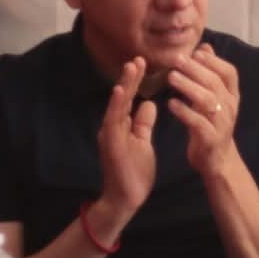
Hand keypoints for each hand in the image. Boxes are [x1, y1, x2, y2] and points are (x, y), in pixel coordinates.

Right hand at [95, 56, 156, 216]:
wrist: (125, 199)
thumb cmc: (134, 171)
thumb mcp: (142, 142)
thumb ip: (142, 123)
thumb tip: (149, 103)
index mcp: (121, 126)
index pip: (129, 99)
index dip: (135, 81)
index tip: (143, 63)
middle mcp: (112, 127)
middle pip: (121, 98)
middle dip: (129, 78)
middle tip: (139, 58)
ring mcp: (110, 136)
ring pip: (116, 106)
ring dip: (124, 87)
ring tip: (132, 67)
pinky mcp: (110, 145)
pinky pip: (113, 123)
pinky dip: (117, 107)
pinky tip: (121, 92)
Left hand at [167, 44, 240, 177]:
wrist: (218, 160)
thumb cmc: (213, 125)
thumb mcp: (215, 98)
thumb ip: (210, 74)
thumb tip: (205, 47)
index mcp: (232, 96)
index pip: (229, 73)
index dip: (214, 61)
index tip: (196, 52)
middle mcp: (230, 107)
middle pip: (215, 83)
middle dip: (196, 69)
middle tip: (176, 60)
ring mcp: (222, 123)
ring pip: (207, 101)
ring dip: (189, 87)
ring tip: (171, 77)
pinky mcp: (210, 138)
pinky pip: (198, 123)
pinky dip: (184, 112)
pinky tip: (171, 104)